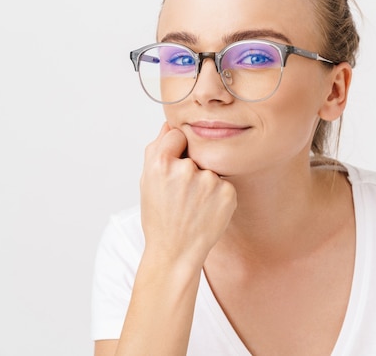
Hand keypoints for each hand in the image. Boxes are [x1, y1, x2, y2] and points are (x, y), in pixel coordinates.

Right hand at [139, 122, 236, 268]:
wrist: (175, 252)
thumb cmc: (160, 217)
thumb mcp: (147, 181)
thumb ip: (157, 148)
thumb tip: (169, 124)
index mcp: (161, 163)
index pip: (177, 134)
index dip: (176, 150)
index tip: (174, 167)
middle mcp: (186, 169)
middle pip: (196, 151)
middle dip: (192, 165)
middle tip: (183, 193)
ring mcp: (209, 182)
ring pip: (211, 168)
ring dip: (206, 180)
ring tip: (194, 204)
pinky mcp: (227, 193)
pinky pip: (224, 183)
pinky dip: (218, 194)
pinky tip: (206, 210)